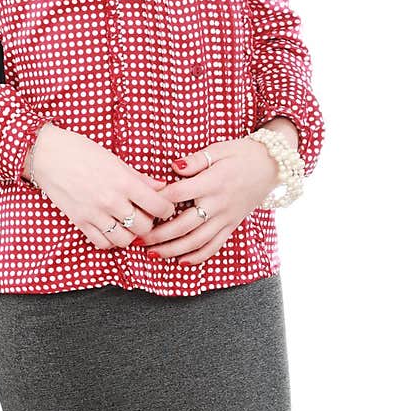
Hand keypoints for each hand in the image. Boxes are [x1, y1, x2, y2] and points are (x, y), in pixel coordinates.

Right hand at [28, 124, 176, 249]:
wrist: (46, 154)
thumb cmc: (79, 150)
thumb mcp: (113, 158)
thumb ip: (138, 176)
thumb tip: (161, 186)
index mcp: (123, 181)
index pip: (158, 207)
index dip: (166, 209)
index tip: (163, 206)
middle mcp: (111, 200)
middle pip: (144, 227)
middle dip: (149, 222)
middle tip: (144, 214)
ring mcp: (94, 214)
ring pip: (124, 240)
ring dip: (130, 234)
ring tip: (127, 223)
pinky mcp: (79, 222)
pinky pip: (102, 243)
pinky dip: (110, 240)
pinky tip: (110, 228)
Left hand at [140, 136, 279, 263]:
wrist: (272, 165)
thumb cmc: (241, 153)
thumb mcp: (218, 149)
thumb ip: (195, 160)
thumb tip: (174, 167)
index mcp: (213, 182)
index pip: (179, 194)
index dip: (158, 200)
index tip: (141, 204)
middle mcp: (219, 204)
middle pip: (185, 224)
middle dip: (159, 234)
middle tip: (138, 238)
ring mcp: (227, 218)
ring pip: (198, 241)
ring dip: (174, 250)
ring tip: (153, 254)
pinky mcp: (232, 225)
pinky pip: (215, 246)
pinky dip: (198, 257)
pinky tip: (181, 261)